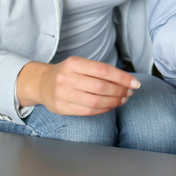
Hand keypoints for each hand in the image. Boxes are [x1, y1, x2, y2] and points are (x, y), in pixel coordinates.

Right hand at [16, 57, 139, 116]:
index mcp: (74, 63)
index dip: (122, 78)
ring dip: (114, 102)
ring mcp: (63, 94)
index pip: (104, 70)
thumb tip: (126, 81)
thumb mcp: (79, 64)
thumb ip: (99, 71)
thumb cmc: (66, 73)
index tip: (135, 83)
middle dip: (120, 91)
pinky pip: (88, 111)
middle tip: (129, 92)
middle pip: (101, 87)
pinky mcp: (62, 108)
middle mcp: (67, 78)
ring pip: (96, 101)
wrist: (41, 83)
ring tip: (122, 99)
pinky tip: (111, 106)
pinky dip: (104, 109)